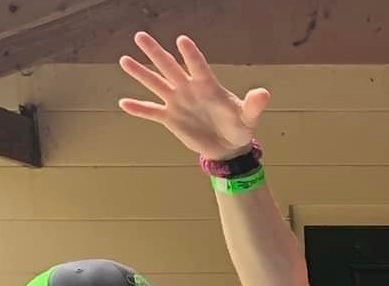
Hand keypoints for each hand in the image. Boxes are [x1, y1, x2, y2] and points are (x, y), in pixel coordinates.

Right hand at [118, 33, 269, 160]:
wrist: (228, 147)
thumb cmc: (239, 126)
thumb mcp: (248, 117)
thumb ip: (254, 105)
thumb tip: (264, 93)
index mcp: (208, 86)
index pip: (198, 67)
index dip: (191, 55)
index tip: (182, 40)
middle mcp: (189, 89)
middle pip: (170, 67)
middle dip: (156, 53)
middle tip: (140, 36)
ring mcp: (178, 102)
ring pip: (156, 84)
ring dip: (141, 73)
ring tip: (124, 60)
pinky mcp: (170, 118)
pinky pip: (152, 112)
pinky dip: (139, 109)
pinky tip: (124, 102)